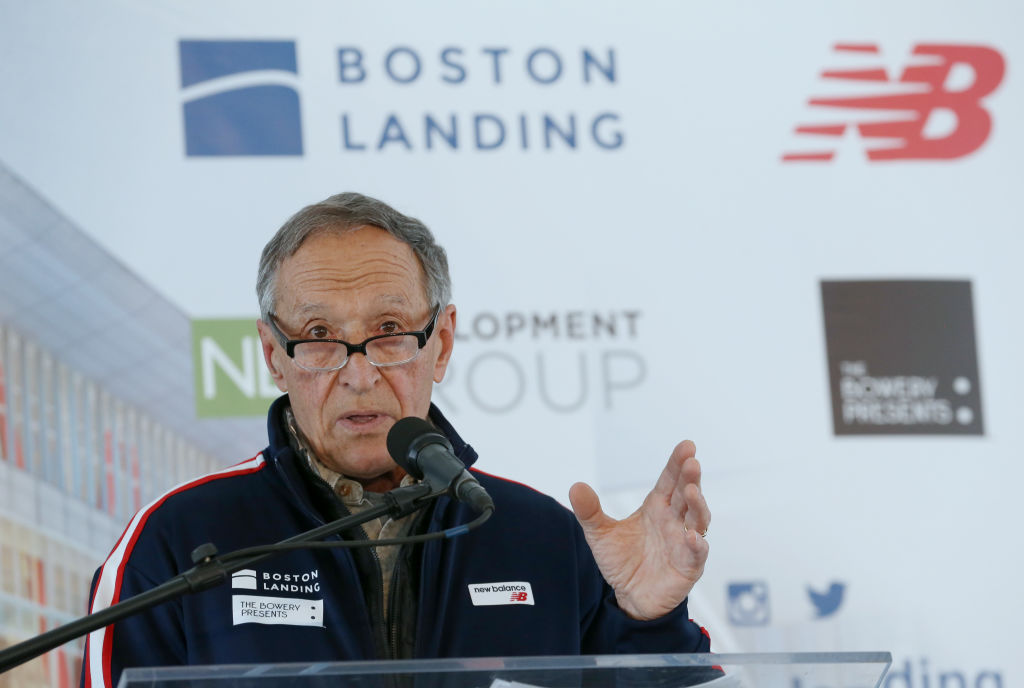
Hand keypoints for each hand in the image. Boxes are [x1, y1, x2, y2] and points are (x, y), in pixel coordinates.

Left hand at [568, 440, 709, 620]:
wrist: (629, 596)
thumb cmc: (622, 560)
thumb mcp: (600, 533)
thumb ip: (589, 511)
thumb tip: (576, 486)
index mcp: (657, 507)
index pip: (669, 480)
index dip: (677, 463)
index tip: (686, 446)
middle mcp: (674, 520)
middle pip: (686, 494)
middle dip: (690, 477)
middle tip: (691, 461)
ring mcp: (683, 542)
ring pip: (698, 519)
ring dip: (698, 505)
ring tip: (693, 490)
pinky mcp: (688, 566)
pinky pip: (697, 554)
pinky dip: (698, 544)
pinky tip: (692, 535)